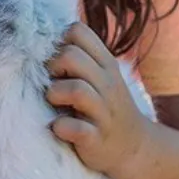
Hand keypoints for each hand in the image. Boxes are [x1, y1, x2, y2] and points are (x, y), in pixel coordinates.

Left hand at [45, 22, 150, 177]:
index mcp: (105, 64)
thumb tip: (43, 36)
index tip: (57, 61)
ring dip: (55, 94)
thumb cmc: (105, 106)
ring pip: (75, 89)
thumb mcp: (101, 75)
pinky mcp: (96, 139)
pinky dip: (62, 127)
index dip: (60, 42)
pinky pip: (76, 128)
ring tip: (55, 103)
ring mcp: (103, 112)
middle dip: (52, 67)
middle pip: (71, 56)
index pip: (78, 31)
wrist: (134, 147)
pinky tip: (59, 128)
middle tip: (52, 82)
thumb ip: (81, 56)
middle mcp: (107, 84)